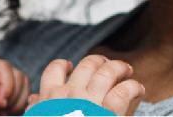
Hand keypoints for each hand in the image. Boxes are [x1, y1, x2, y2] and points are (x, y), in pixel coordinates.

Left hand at [0, 56, 30, 114]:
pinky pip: (24, 102)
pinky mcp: (11, 97)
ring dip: (13, 104)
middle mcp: (1, 73)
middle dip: (9, 97)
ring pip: (24, 92)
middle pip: (20, 80)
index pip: (8, 71)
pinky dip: (15, 109)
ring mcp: (7, 85)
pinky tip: (1, 111)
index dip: (7, 87)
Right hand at [26, 55, 144, 115]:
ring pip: (107, 71)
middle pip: (87, 64)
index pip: (56, 69)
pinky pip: (124, 90)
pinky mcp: (111, 112)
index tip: (72, 66)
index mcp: (52, 98)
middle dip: (99, 61)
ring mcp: (91, 101)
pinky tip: (138, 89)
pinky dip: (133, 86)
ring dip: (120, 67)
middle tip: (107, 65)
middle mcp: (71, 94)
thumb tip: (34, 100)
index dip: (65, 64)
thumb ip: (38, 110)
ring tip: (127, 70)